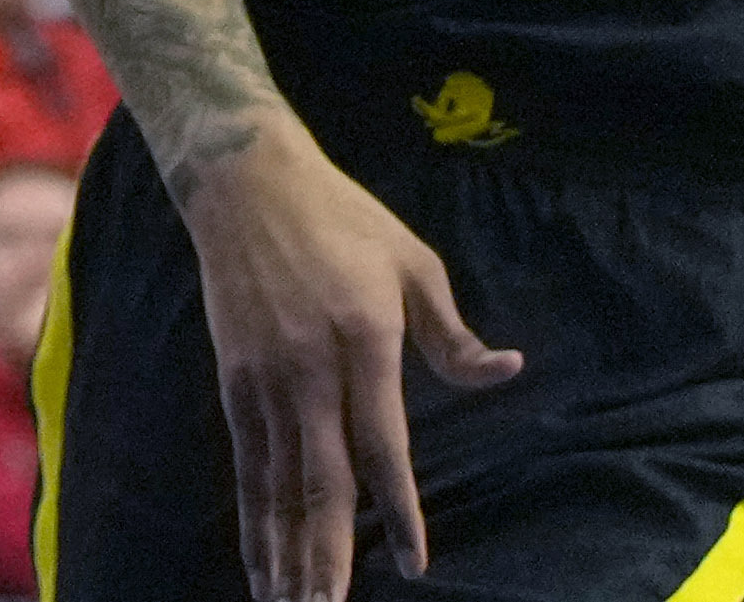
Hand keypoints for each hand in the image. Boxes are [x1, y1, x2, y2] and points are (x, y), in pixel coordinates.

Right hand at [178, 125, 514, 600]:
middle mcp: (308, 368)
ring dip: (287, 554)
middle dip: (328, 556)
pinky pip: (247, 468)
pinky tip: (261, 567)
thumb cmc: (343, 220)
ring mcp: (264, 378)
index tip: (414, 564)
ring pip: (277, 486)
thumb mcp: (413, 263)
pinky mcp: (233, 382)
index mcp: (363, 338)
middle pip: (321, 481)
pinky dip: (254, 523)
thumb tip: (510, 371)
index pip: (382, 444)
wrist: (244, 181)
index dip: (398, 510)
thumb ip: (454, 334)